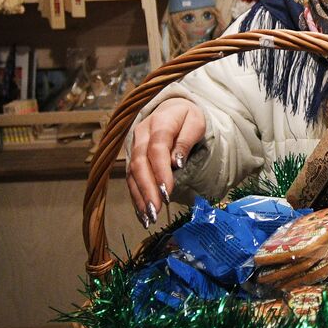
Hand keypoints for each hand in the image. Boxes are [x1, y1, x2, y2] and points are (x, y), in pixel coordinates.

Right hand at [127, 97, 204, 225]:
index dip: (160, 171)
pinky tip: (143, 214)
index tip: (167, 192)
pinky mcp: (132, 158)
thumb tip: (176, 162)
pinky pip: (131, 178)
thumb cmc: (187, 118)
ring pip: (132, 173)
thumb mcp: (195, 123)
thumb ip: (186, 141)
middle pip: (141, 163)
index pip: (157, 148)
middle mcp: (141, 134)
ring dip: (140, 196)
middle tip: (156, 210)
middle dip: (147, 189)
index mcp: (159, 122)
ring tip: (149, 218)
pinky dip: (136, 197)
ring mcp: (134, 146)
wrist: (172, 110)